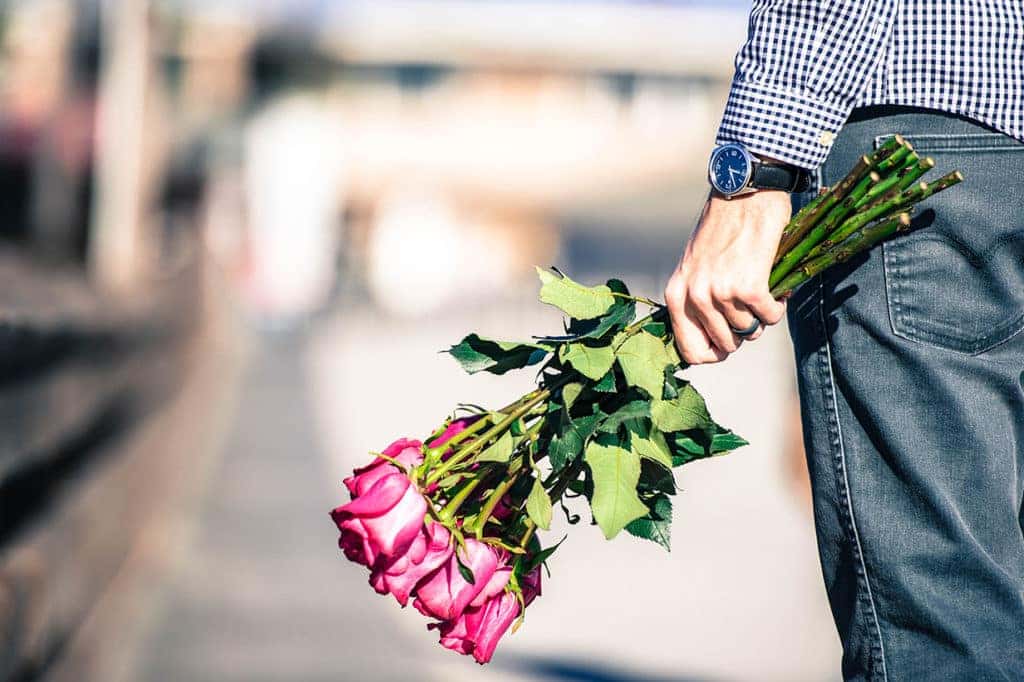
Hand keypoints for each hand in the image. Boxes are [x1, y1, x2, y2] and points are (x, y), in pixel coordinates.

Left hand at [665, 190, 790, 364]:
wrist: (743, 192)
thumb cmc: (721, 229)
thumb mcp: (694, 266)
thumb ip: (696, 299)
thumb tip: (713, 339)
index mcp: (676, 294)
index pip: (690, 351)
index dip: (712, 354)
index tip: (726, 346)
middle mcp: (695, 297)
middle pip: (726, 345)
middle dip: (742, 332)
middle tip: (750, 309)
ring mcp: (721, 293)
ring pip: (750, 331)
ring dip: (761, 315)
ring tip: (761, 291)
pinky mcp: (750, 287)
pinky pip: (770, 317)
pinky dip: (778, 305)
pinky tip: (775, 288)